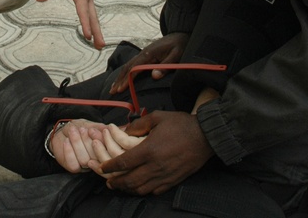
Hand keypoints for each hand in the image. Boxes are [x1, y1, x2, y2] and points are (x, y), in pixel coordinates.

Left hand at [35, 0, 104, 48]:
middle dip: (96, 32)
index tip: (88, 36)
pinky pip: (92, 13)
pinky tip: (94, 32)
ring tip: (99, 45)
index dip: (85, 24)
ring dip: (97, 30)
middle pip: (93, 17)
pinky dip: (94, 23)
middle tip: (100, 46)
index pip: (82, 11)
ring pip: (94, 16)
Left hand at [48, 119, 108, 172]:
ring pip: (84, 160)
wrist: (62, 131)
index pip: (106, 149)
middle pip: (96, 156)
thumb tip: (108, 128)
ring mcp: (86, 166)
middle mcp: (96, 160)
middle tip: (82, 129)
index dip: (99, 139)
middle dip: (87, 141)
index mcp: (104, 150)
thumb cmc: (78, 128)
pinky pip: (73, 164)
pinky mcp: (74, 168)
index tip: (92, 129)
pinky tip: (66, 141)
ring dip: (77, 144)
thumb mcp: (89, 125)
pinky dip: (69, 152)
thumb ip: (98, 127)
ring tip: (73, 131)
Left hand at [91, 111, 213, 194]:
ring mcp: (165, 175)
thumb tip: (123, 130)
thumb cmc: (182, 124)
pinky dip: (143, 191)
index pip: (123, 162)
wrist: (206, 136)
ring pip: (141, 189)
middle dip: (116, 182)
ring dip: (128, 189)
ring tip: (120, 186)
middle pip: (129, 180)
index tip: (102, 167)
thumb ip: (139, 124)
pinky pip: (155, 191)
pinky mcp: (173, 180)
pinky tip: (139, 187)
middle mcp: (155, 166)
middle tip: (108, 181)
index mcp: (149, 149)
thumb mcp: (158, 117)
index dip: (109, 166)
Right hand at [108, 32, 188, 93]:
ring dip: (120, 76)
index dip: (127, 79)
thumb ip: (166, 66)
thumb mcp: (176, 55)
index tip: (120, 89)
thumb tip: (154, 76)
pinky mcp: (145, 55)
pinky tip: (123, 78)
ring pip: (128, 65)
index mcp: (149, 53)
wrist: (180, 34)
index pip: (134, 68)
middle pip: (128, 67)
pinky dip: (125, 72)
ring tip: (113, 88)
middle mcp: (143, 53)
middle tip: (112, 92)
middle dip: (119, 80)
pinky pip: (132, 64)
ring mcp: (143, 54)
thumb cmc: (179, 45)